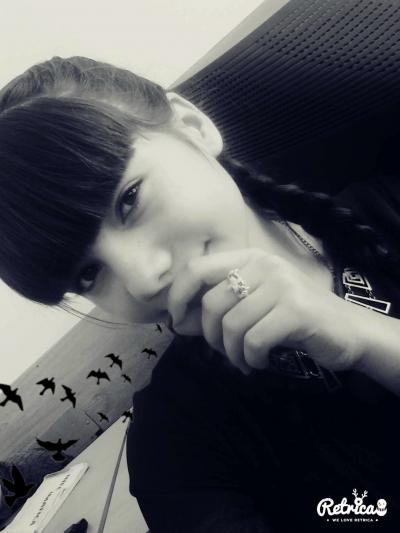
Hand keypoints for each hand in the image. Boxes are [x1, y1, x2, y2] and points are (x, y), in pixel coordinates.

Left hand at [168, 249, 367, 373]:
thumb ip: (220, 307)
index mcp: (250, 258)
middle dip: (210, 336)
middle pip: (211, 303)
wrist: (348, 330)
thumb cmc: (294, 318)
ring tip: (244, 360)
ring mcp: (282, 285)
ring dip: (231, 353)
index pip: (197, 268)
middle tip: (226, 351)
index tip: (178, 322)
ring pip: (231, 325)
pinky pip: (253, 340)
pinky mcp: (295, 310)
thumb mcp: (254, 304)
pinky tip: (261, 362)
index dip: (178, 296)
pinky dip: (251, 359)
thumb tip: (178, 322)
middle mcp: (265, 265)